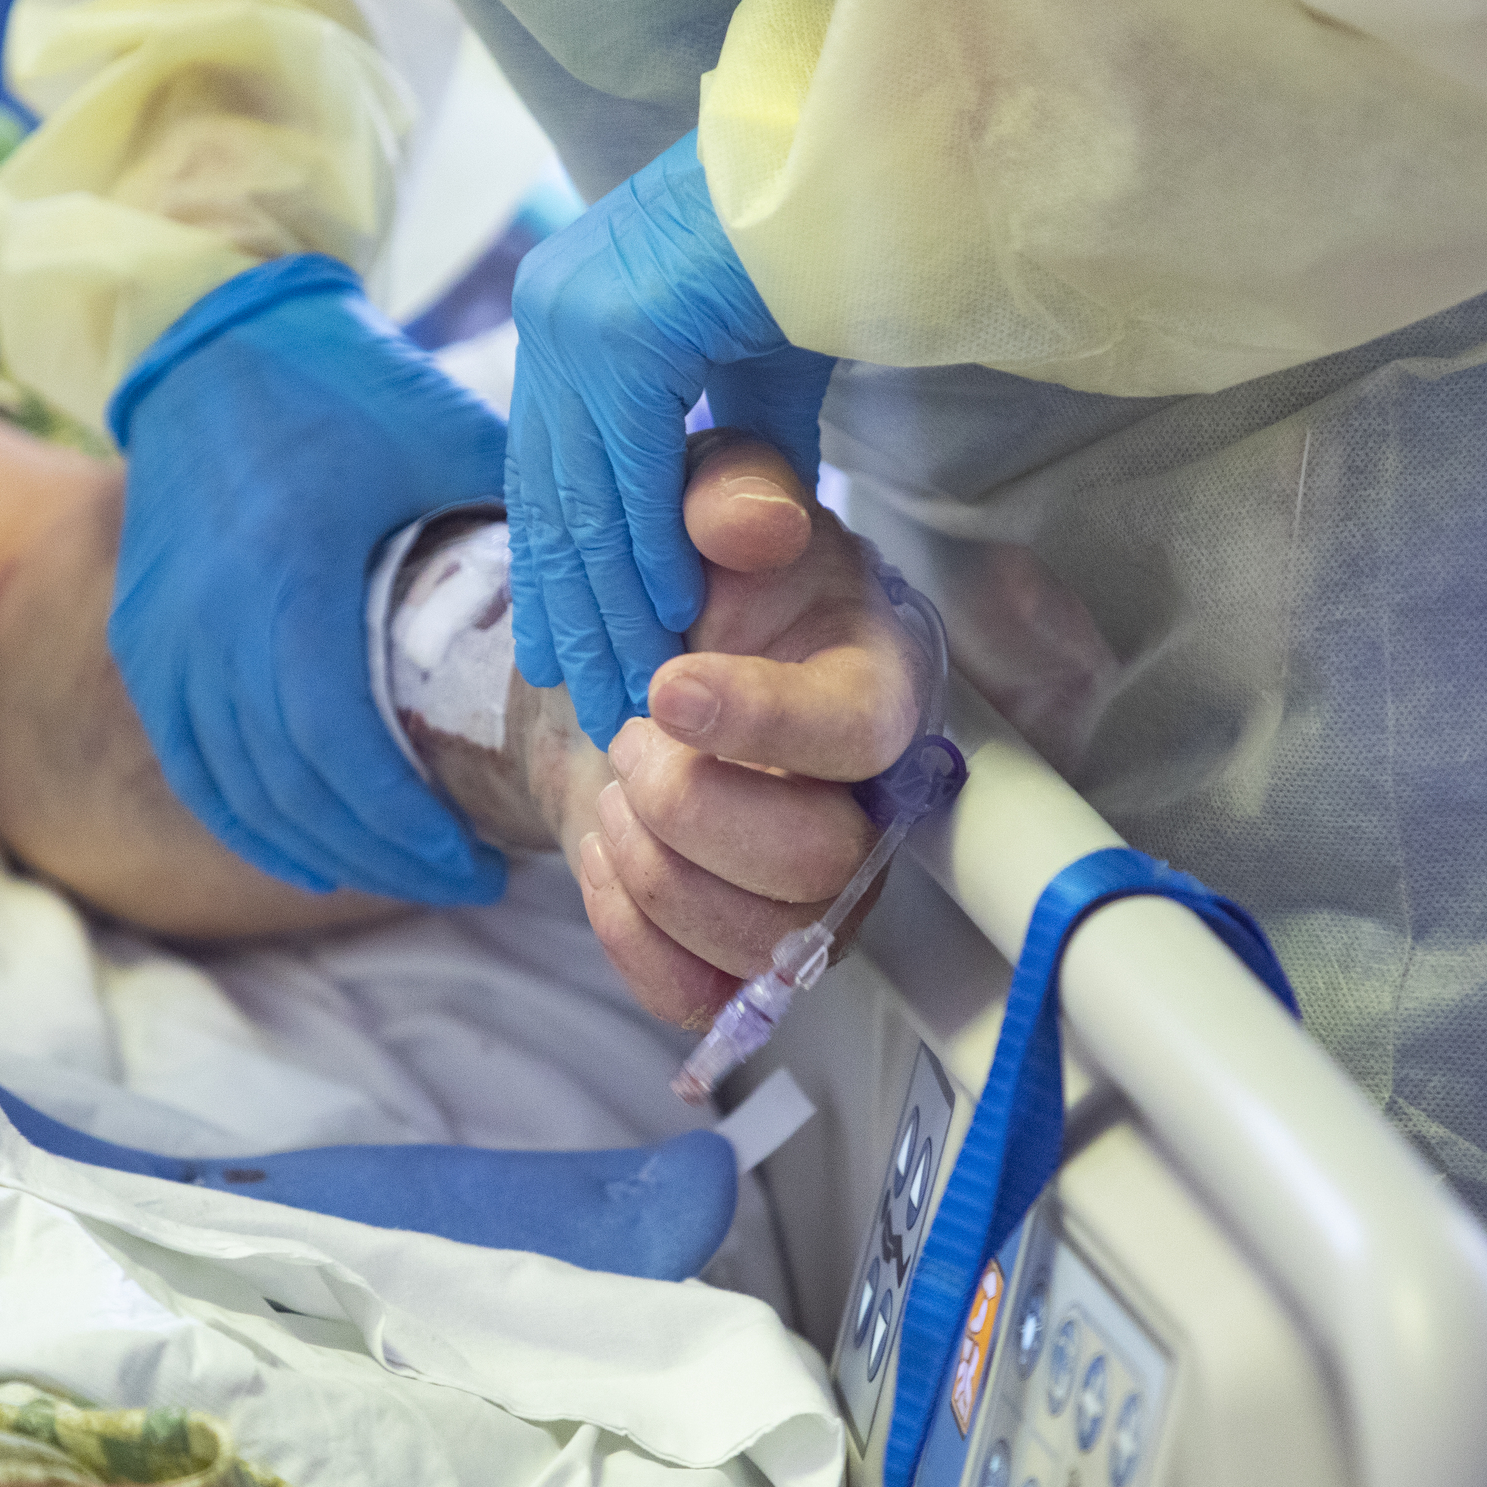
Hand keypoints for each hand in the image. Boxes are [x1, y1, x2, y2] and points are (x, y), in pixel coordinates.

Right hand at [110, 256, 506, 903]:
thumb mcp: (446, 434)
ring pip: (240, 792)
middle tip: (467, 880)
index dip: (409, 829)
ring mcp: (162, 640)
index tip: (484, 866)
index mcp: (287, 580)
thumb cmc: (342, 381)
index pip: (340, 751)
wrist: (209, 334)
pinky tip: (313, 859)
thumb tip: (629, 595)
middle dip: (385, 856)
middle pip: (293, 790)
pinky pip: (192, 767)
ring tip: (408, 871)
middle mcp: (208, 625)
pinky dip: (252, 824)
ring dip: (325, 851)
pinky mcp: (141, 641)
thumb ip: (528, 518)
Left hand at [507, 132, 834, 745]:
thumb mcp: (761, 360)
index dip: (560, 574)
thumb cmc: (829, 239)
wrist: (868, 154)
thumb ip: (735, 442)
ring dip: (611, 605)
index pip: (551, 470)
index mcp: (569, 310)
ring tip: (632, 689)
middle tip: (595, 704)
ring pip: (584, 496)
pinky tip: (672, 620)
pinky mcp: (622, 328)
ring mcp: (577, 315)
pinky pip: (629, 471)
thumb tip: (731, 529)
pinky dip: (649, 550)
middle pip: (553, 495)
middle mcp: (553, 309)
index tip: (568, 655)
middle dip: (575, 611)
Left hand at [555, 433, 929, 1027]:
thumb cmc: (702, 582)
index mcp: (880, 685)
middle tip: (630, 735)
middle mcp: (867, 807)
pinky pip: (700, 993)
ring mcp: (813, 895)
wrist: (638, 663)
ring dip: (655, 867)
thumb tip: (747, 523)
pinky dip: (628, 932)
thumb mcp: (712, 501)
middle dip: (691, 806)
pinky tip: (607, 854)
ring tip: (619, 789)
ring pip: (761, 942)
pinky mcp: (746, 951)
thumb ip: (735, 493)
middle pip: (818, 867)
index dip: (763, 721)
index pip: (860, 734)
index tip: (668, 687)